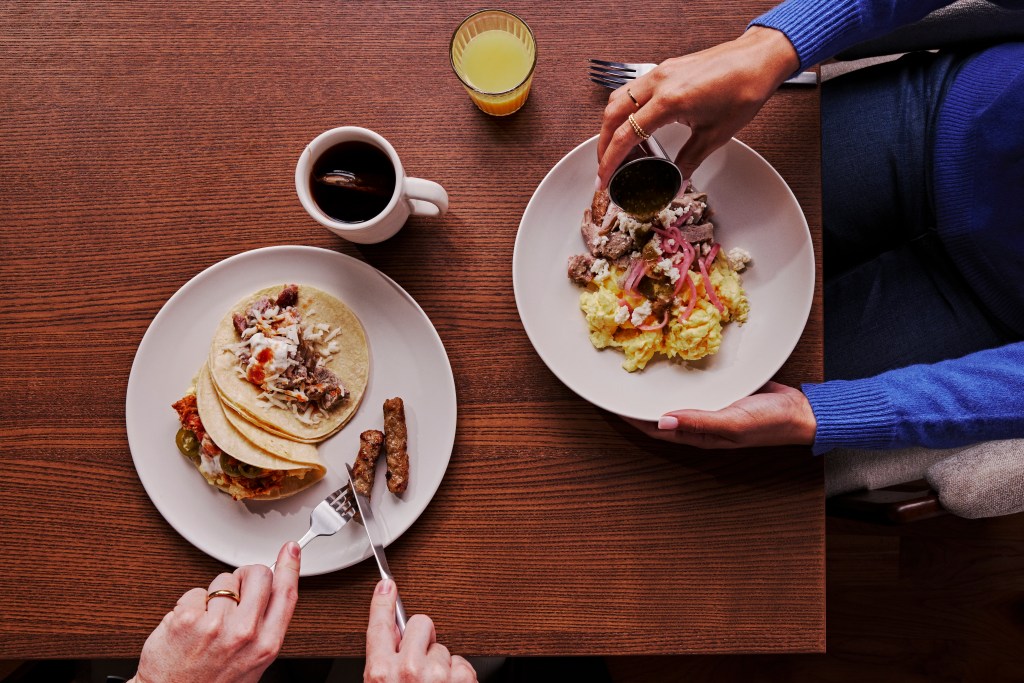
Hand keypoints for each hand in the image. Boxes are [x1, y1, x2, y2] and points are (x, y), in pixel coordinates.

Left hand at [130, 542, 300, 682]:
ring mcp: (215, 625)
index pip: (285, 593)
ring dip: (215, 596)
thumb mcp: (253, 662)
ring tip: (208, 623)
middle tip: (237, 591)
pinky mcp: (187, 618)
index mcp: (265, 644)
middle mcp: (243, 633)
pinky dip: (190, 605)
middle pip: (258, 574)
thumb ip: (265, 627)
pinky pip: (196, 591)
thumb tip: (272, 590)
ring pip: (223, 580)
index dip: (289, 567)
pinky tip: (190, 626)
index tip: (290, 550)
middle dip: (246, 576)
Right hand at [364, 579, 476, 682]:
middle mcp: (408, 669)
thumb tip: (394, 635)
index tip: (387, 586)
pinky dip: (458, 677)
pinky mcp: (460, 678)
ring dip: (440, 666)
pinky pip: (461, 663)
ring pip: (442, 647)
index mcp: (381, 672)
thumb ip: (384, 663)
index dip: (383, 602)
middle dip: (423, 639)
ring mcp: (436, 673)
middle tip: (421, 666)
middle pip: (420, 624)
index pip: (379, 626)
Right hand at [597, 26, 798, 184]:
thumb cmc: (743, 90)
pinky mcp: (665, 69)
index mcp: (669, 101)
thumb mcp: (714, 135)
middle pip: (612, 115)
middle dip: (603, 145)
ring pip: (618, 99)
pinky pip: (633, 89)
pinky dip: (625, 109)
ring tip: (615, 148)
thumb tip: (677, 182)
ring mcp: (660, 72)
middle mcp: (659, 82)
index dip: (610, 160)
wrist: (758, 60)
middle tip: (605, 168)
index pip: (625, 134)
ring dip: (611, 125)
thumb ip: (689, 161)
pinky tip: (633, 124)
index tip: (604, 178)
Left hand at [626, 381, 815, 448]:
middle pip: (658, 411)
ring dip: (656, 384)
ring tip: (635, 364)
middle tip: (614, 378)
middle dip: (636, 399)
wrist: (803, 411)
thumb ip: (698, 422)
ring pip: (673, 395)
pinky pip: (693, 382)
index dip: (629, 417)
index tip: (607, 402)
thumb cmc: (769, 422)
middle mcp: (698, 421)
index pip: (652, 427)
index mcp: (697, 435)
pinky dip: (679, 373)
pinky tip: (672, 356)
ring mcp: (709, 405)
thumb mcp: (733, 423)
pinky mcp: (721, 389)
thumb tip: (659, 422)